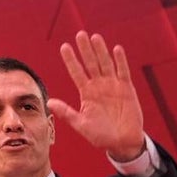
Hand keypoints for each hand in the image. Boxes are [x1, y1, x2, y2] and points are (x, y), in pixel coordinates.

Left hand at [47, 31, 145, 160]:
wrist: (122, 142)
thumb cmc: (100, 135)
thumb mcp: (81, 124)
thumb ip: (66, 112)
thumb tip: (48, 102)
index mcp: (86, 93)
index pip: (77, 72)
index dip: (71, 60)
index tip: (64, 47)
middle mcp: (99, 86)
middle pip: (91, 64)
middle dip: (85, 50)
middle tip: (80, 34)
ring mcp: (113, 86)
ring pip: (106, 64)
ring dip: (101, 51)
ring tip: (95, 37)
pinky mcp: (127, 89)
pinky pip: (123, 72)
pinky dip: (120, 61)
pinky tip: (116, 49)